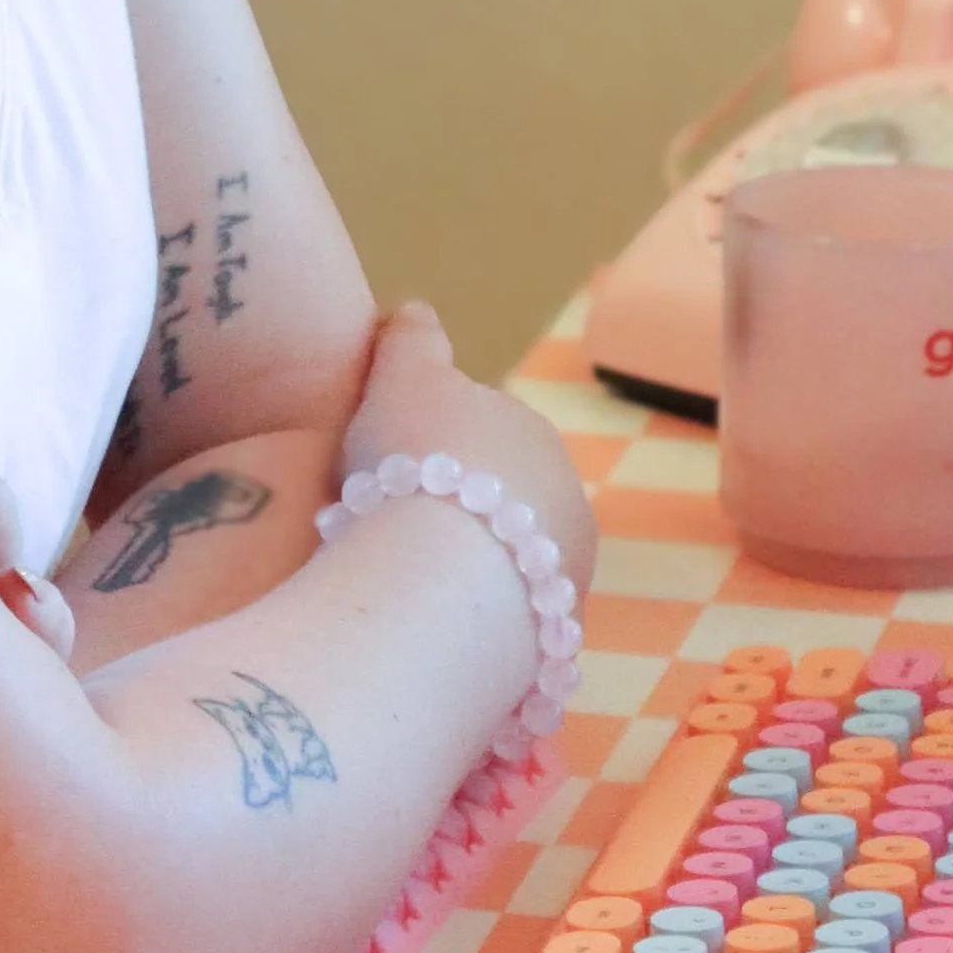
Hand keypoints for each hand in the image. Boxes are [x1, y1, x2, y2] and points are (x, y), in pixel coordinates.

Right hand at [340, 303, 597, 602]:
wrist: (443, 577)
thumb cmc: (418, 460)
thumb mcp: (403, 375)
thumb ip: (412, 340)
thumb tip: (416, 310)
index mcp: (532, 435)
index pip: (484, 439)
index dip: (431, 451)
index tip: (386, 471)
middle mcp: (566, 502)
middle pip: (502, 506)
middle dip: (456, 516)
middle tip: (387, 534)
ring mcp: (564, 578)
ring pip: (505, 570)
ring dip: (465, 575)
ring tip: (403, 591)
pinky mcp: (549, 642)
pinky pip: (501, 627)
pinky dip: (470, 625)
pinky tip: (426, 631)